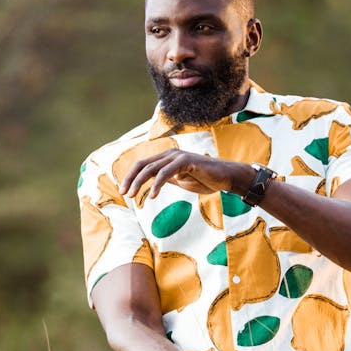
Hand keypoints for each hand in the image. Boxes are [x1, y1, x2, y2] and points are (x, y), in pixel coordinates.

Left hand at [120, 149, 252, 199]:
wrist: (226, 178)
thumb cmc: (205, 179)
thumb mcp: (181, 180)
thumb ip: (167, 179)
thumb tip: (152, 183)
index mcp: (167, 159)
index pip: (143, 165)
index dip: (131, 177)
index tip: (124, 191)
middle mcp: (170, 154)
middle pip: (143, 165)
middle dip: (131, 180)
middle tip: (125, 194)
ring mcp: (178, 157)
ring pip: (152, 168)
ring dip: (140, 183)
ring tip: (133, 196)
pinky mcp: (186, 161)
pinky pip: (166, 172)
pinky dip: (157, 184)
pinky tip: (152, 195)